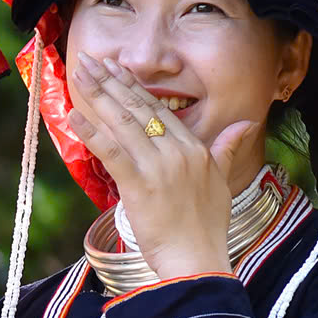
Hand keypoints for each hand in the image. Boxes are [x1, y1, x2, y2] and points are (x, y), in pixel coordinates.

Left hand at [66, 52, 255, 278]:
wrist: (198, 259)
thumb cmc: (207, 226)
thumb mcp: (221, 180)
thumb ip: (227, 148)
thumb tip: (244, 125)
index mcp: (194, 148)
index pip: (158, 109)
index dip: (133, 86)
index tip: (115, 67)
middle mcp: (177, 151)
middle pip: (138, 108)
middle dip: (111, 81)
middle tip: (90, 59)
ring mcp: (159, 166)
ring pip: (124, 122)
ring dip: (98, 96)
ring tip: (79, 74)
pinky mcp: (140, 185)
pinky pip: (112, 152)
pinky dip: (92, 133)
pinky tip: (74, 116)